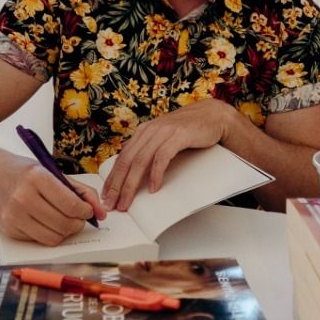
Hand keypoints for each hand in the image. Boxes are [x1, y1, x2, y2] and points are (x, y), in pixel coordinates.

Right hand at [0, 160, 104, 245]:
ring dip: (65, 232)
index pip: (72, 205)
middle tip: (78, 217)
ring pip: (54, 237)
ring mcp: (14, 216)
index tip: (87, 210)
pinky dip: (48, 234)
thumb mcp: (49, 170)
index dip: (86, 211)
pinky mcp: (8, 230)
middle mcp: (23, 198)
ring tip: (64, 220)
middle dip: (78, 223)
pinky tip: (44, 221)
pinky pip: (39, 240)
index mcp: (37, 178)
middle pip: (65, 224)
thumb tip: (100, 211)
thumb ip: (77, 189)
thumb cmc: (19, 170)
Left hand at [102, 99, 233, 211]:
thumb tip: (131, 164)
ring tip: (127, 201)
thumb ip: (148, 148)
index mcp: (143, 131)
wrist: (213, 116)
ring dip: (131, 184)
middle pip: (127, 161)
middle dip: (117, 185)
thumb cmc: (189, 129)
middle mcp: (150, 130)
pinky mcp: (178, 135)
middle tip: (112, 203)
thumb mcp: (164, 137)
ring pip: (140, 161)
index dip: (112, 178)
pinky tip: (153, 188)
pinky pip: (162, 157)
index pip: (122, 158)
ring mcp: (163, 132)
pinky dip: (156, 174)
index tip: (106, 196)